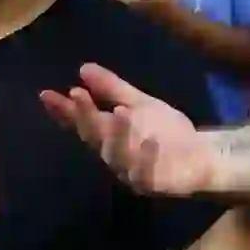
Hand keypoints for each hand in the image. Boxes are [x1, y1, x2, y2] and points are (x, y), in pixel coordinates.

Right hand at [39, 64, 216, 195]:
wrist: (202, 156)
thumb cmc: (166, 131)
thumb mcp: (140, 104)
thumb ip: (113, 89)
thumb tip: (83, 68)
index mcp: (109, 134)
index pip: (81, 121)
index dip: (64, 110)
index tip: (47, 94)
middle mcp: (114, 153)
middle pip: (95, 136)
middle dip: (84, 116)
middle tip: (76, 94)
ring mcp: (133, 169)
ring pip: (118, 155)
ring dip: (117, 134)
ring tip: (119, 111)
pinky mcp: (155, 182)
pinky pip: (147, 172)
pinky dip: (147, 157)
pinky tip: (151, 141)